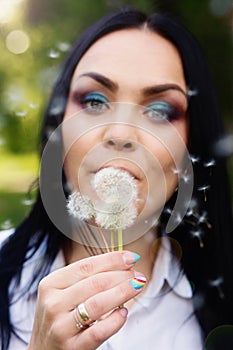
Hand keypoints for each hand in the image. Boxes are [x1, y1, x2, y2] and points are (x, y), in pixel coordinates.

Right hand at [27, 251, 145, 349]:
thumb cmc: (60, 317)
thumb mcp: (63, 293)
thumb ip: (87, 278)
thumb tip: (123, 262)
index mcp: (51, 284)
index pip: (86, 266)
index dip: (112, 260)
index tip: (132, 257)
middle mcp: (53, 303)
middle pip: (95, 283)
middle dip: (122, 276)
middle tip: (138, 275)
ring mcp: (61, 327)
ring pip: (98, 303)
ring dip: (123, 292)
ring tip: (137, 286)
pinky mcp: (71, 347)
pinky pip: (99, 331)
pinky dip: (115, 320)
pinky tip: (124, 313)